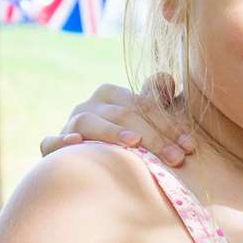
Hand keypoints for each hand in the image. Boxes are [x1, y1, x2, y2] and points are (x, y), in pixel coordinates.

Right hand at [37, 75, 194, 165]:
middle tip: (176, 158)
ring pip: (89, 123)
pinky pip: (51, 141)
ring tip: (134, 143)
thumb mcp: (144, 117)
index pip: (144, 105)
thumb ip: (156, 98)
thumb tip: (167, 78)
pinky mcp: (53, 145)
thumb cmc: (127, 137)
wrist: (89, 163)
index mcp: (111, 94)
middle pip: (123, 115)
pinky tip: (76, 143)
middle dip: (154, 137)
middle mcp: (89, 105)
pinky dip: (61, 141)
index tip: (190, 146)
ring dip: (112, 133)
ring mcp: (70, 124)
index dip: (169, 125)